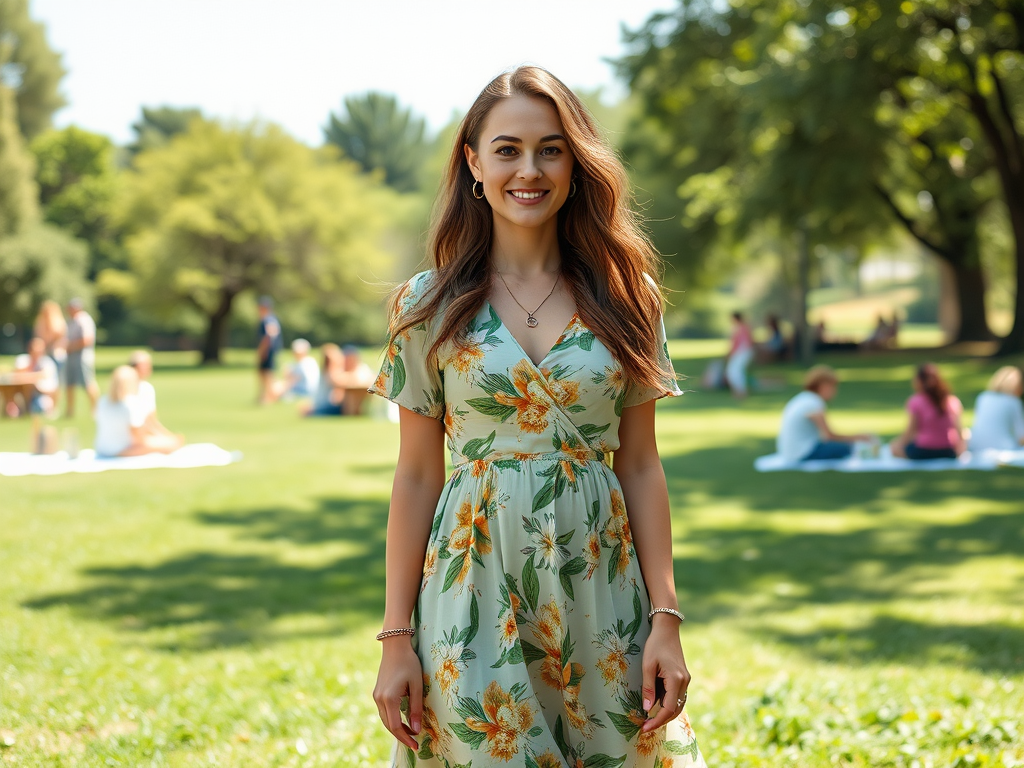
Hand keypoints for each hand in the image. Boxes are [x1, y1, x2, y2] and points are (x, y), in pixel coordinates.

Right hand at [372, 638, 423, 749]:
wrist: (394, 646)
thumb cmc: (409, 663)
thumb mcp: (417, 685)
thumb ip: (416, 708)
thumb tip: (416, 729)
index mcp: (389, 698)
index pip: (395, 726)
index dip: (405, 738)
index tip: (416, 745)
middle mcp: (380, 699)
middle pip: (389, 725)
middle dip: (401, 736)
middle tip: (415, 742)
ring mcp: (376, 696)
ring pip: (385, 719)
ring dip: (397, 728)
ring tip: (411, 733)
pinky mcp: (377, 692)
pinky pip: (384, 712)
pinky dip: (392, 719)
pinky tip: (402, 721)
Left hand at [640, 617, 689, 732]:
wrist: (667, 629)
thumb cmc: (655, 645)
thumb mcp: (647, 666)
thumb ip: (648, 688)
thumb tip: (647, 709)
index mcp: (676, 680)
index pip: (668, 709)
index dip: (657, 721)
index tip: (644, 728)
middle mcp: (684, 682)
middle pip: (675, 710)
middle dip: (661, 721)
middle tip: (645, 727)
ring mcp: (685, 680)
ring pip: (678, 705)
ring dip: (665, 714)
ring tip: (649, 719)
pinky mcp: (683, 678)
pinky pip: (677, 697)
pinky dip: (668, 704)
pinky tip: (656, 706)